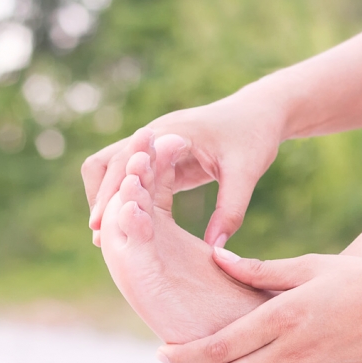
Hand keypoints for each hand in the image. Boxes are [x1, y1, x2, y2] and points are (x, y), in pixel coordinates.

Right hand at [82, 88, 284, 246]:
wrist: (262, 112)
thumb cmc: (255, 137)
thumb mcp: (247, 173)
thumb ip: (231, 211)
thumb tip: (215, 250)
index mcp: (172, 133)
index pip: (124, 160)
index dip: (111, 193)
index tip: (100, 226)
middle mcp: (156, 134)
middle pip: (104, 162)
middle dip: (100, 197)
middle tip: (101, 237)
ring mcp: (156, 144)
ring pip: (113, 168)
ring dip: (109, 197)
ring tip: (108, 235)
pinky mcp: (163, 157)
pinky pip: (133, 175)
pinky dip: (126, 197)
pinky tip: (130, 225)